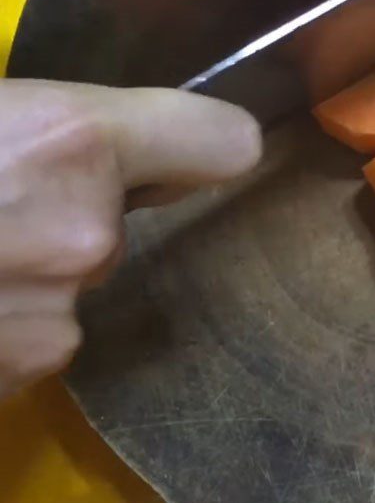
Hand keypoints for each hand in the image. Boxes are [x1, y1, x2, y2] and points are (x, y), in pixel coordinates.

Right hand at [0, 79, 260, 397]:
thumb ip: (55, 124)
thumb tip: (104, 137)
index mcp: (70, 144)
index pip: (224, 142)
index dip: (200, 146)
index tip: (177, 158)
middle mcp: (87, 236)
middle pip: (122, 222)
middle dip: (72, 216)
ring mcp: (56, 321)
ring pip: (74, 284)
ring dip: (30, 274)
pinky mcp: (25, 379)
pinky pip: (35, 334)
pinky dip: (0, 322)